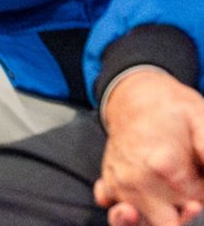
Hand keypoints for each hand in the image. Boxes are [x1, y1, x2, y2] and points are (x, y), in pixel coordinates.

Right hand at [94, 70, 203, 225]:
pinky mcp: (110, 182)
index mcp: (164, 165)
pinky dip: (127, 209)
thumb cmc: (172, 107)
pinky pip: (112, 205)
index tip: (200, 181)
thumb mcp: (202, 120)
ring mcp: (120, 182)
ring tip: (174, 198)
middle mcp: (136, 178)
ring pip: (142, 221)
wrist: (133, 93)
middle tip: (191, 198)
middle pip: (168, 223)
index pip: (196, 207)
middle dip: (184, 215)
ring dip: (158, 215)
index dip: (203, 199)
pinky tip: (139, 198)